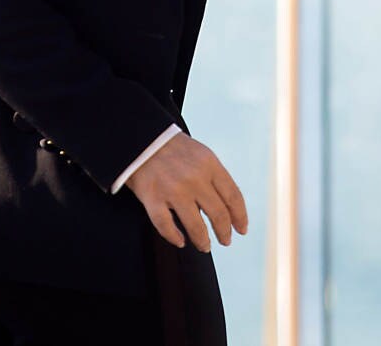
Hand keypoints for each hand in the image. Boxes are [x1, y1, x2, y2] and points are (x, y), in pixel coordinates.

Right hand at [125, 132, 248, 250]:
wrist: (139, 135)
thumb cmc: (171, 146)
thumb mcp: (199, 152)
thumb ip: (213, 175)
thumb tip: (227, 206)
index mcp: (209, 164)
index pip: (233, 197)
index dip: (240, 217)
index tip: (241, 229)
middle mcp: (194, 178)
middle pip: (218, 215)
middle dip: (224, 232)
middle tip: (225, 240)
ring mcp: (173, 189)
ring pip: (196, 227)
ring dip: (203, 240)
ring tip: (204, 245)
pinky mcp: (153, 198)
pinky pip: (166, 227)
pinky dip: (174, 237)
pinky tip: (179, 240)